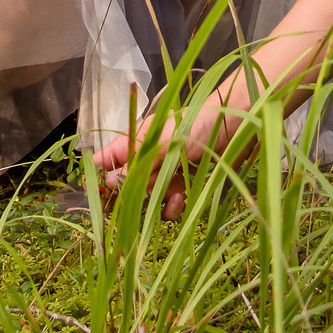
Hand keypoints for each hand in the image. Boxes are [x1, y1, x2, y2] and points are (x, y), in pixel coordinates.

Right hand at [92, 95, 232, 221]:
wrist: (237, 125)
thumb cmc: (199, 123)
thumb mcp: (165, 143)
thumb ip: (138, 165)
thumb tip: (108, 183)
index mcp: (136, 141)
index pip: (106, 159)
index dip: (98, 177)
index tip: (95, 196)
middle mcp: (147, 158)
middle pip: (123, 184)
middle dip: (126, 199)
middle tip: (128, 209)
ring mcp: (164, 172)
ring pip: (146, 199)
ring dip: (153, 204)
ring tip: (169, 197)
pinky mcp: (182, 185)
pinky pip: (168, 204)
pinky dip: (172, 206)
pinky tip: (180, 199)